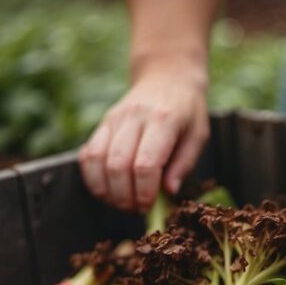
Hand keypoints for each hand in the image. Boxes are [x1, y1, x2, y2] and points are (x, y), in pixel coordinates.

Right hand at [79, 62, 208, 211]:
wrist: (167, 76)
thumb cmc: (187, 111)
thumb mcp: (198, 135)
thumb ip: (184, 164)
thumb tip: (168, 191)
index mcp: (163, 121)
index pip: (145, 164)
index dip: (144, 192)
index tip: (148, 206)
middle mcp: (134, 117)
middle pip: (117, 165)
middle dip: (124, 196)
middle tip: (135, 208)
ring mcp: (114, 119)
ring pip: (96, 160)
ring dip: (105, 190)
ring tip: (121, 202)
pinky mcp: (102, 123)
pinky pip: (87, 153)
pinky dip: (91, 177)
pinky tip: (106, 188)